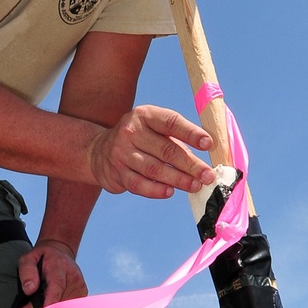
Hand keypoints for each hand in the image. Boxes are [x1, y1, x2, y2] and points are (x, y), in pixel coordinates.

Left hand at [15, 239, 87, 307]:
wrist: (60, 252)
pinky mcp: (83, 294)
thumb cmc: (43, 257)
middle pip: (62, 304)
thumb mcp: (29, 258)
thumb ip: (27, 272)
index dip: (49, 305)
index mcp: (59, 267)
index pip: (56, 288)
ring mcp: (80, 287)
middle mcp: (73, 278)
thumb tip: (29, 290)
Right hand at [87, 105, 213, 198]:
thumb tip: (202, 161)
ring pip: (154, 169)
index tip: (209, 144)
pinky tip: (170, 192)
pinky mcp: (116, 172)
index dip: (191, 133)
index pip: (171, 122)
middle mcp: (131, 131)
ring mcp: (121, 152)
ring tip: (195, 186)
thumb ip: (176, 140)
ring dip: (178, 179)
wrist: (99, 151)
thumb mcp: (153, 129)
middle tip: (208, 175)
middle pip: (166, 149)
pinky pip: (139, 184)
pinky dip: (156, 189)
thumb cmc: (139, 140)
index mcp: (144, 115)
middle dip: (191, 164)